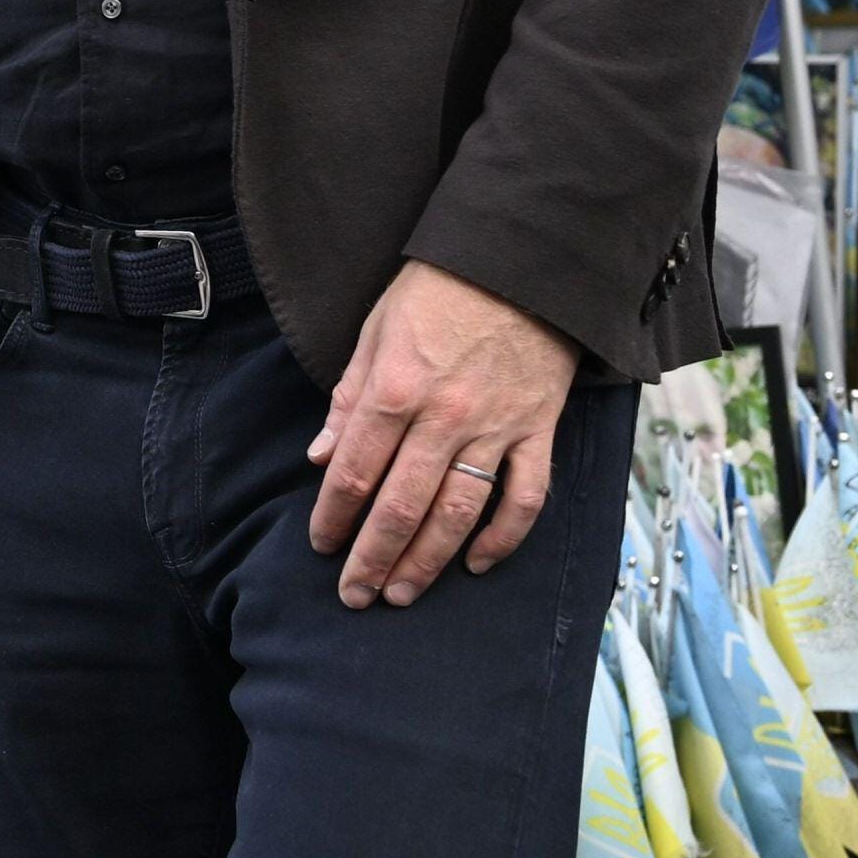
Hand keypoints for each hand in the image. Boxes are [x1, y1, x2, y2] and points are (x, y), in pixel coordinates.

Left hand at [308, 263, 578, 607]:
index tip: (321, 546)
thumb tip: (320, 457)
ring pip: (457, 514)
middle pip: (400, 506)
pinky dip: (503, 537)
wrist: (521, 261)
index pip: (353, 471)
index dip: (333, 516)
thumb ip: (349, 397)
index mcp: (395, 389)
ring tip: (401, 594)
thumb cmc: (439, 289)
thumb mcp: (376, 330)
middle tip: (354, 596)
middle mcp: (444, 417)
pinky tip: (476, 563)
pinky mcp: (537, 430)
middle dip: (372, 557)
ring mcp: (495, 428)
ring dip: (426, 561)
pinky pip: (524, 497)